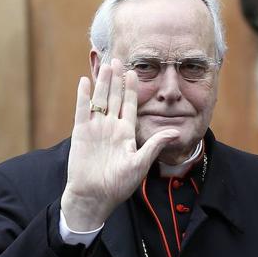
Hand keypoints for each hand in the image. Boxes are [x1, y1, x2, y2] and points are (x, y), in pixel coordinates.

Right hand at [61, 59, 179, 230]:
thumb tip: (176, 132)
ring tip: (106, 65)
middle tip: (119, 59)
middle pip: (115, 97)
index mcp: (126, 133)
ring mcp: (95, 128)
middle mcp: (111, 127)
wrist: (93, 197)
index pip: (131, 105)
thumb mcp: (140, 164)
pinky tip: (85, 81)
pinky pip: (82, 110)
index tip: (135, 72)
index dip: (133, 89)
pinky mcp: (81, 132)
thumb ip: (154, 145)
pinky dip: (83, 95)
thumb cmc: (118, 185)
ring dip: (103, 83)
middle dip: (117, 79)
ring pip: (100, 100)